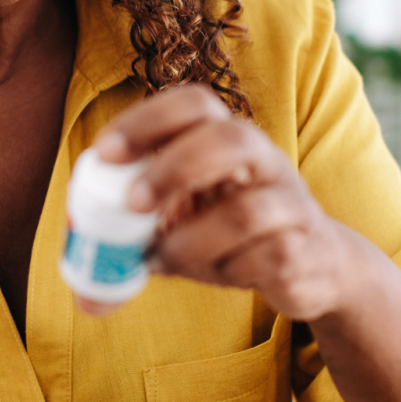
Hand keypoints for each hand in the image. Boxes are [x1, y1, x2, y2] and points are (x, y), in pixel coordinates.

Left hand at [87, 85, 366, 318]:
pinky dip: (229, 270)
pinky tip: (216, 274)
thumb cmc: (230, 235)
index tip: (103, 154)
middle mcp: (265, 160)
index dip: (146, 121)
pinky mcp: (305, 248)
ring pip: (247, 211)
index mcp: (227, 139)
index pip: (194, 104)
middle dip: (174, 168)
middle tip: (132, 203)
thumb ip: (131, 250)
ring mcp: (290, 203)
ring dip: (192, 240)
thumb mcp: (180, 230)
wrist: (315, 265)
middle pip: (230, 140)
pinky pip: (269, 257)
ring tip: (161, 260)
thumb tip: (85, 297)